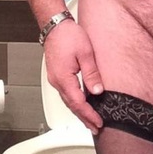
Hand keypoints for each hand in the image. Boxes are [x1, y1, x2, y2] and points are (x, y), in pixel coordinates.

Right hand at [43, 20, 104, 134]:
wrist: (54, 26)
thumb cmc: (68, 36)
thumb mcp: (85, 53)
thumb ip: (91, 74)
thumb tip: (98, 91)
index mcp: (64, 78)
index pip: (78, 103)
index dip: (89, 115)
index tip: (98, 123)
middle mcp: (57, 81)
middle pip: (72, 106)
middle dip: (84, 118)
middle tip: (96, 127)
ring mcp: (56, 79)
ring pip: (68, 100)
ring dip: (79, 111)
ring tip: (90, 120)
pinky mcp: (57, 75)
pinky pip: (66, 93)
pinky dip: (75, 102)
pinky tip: (82, 104)